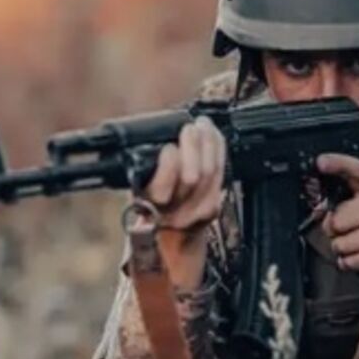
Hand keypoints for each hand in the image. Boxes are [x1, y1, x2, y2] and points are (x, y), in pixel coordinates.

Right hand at [140, 118, 227, 235]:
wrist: (168, 233)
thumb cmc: (148, 201)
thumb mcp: (136, 185)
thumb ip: (141, 167)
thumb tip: (147, 137)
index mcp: (147, 205)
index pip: (161, 189)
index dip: (169, 166)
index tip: (168, 148)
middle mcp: (173, 213)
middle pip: (192, 178)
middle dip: (193, 147)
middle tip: (189, 128)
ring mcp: (197, 211)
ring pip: (210, 174)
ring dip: (209, 144)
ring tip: (202, 125)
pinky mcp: (214, 205)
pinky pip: (222, 174)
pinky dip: (219, 151)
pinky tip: (213, 137)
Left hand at [315, 153, 358, 302]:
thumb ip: (354, 201)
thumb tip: (320, 212)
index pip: (356, 169)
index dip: (337, 164)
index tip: (321, 162)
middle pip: (335, 220)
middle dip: (335, 231)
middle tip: (350, 231)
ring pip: (340, 244)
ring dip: (344, 249)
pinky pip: (351, 260)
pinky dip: (350, 263)